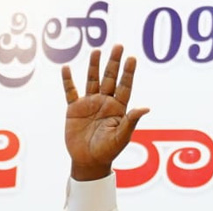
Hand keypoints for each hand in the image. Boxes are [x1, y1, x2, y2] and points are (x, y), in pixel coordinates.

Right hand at [61, 45, 149, 181]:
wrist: (88, 161)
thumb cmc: (108, 152)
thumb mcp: (121, 137)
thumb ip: (131, 121)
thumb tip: (145, 108)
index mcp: (118, 109)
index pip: (125, 87)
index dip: (128, 73)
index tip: (132, 58)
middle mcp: (104, 103)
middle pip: (110, 78)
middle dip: (114, 63)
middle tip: (119, 46)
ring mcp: (89, 104)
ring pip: (92, 81)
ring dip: (93, 66)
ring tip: (96, 51)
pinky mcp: (74, 109)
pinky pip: (70, 92)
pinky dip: (68, 81)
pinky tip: (66, 68)